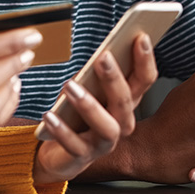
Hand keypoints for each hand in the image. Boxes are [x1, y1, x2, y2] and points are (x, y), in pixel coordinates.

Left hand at [32, 33, 157, 184]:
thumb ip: (96, 73)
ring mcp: (104, 142)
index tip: (140, 36)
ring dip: (89, 105)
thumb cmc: (76, 114)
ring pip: (106, 126)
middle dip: (115, 79)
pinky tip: (49, 116)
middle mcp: (120, 123)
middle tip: (103, 57)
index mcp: (125, 102)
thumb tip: (104, 50)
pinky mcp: (82, 157)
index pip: (144, 81)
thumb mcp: (87, 88)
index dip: (145, 60)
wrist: (59, 152)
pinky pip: (74, 145)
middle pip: (125, 102)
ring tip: (69, 86)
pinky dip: (62, 130)